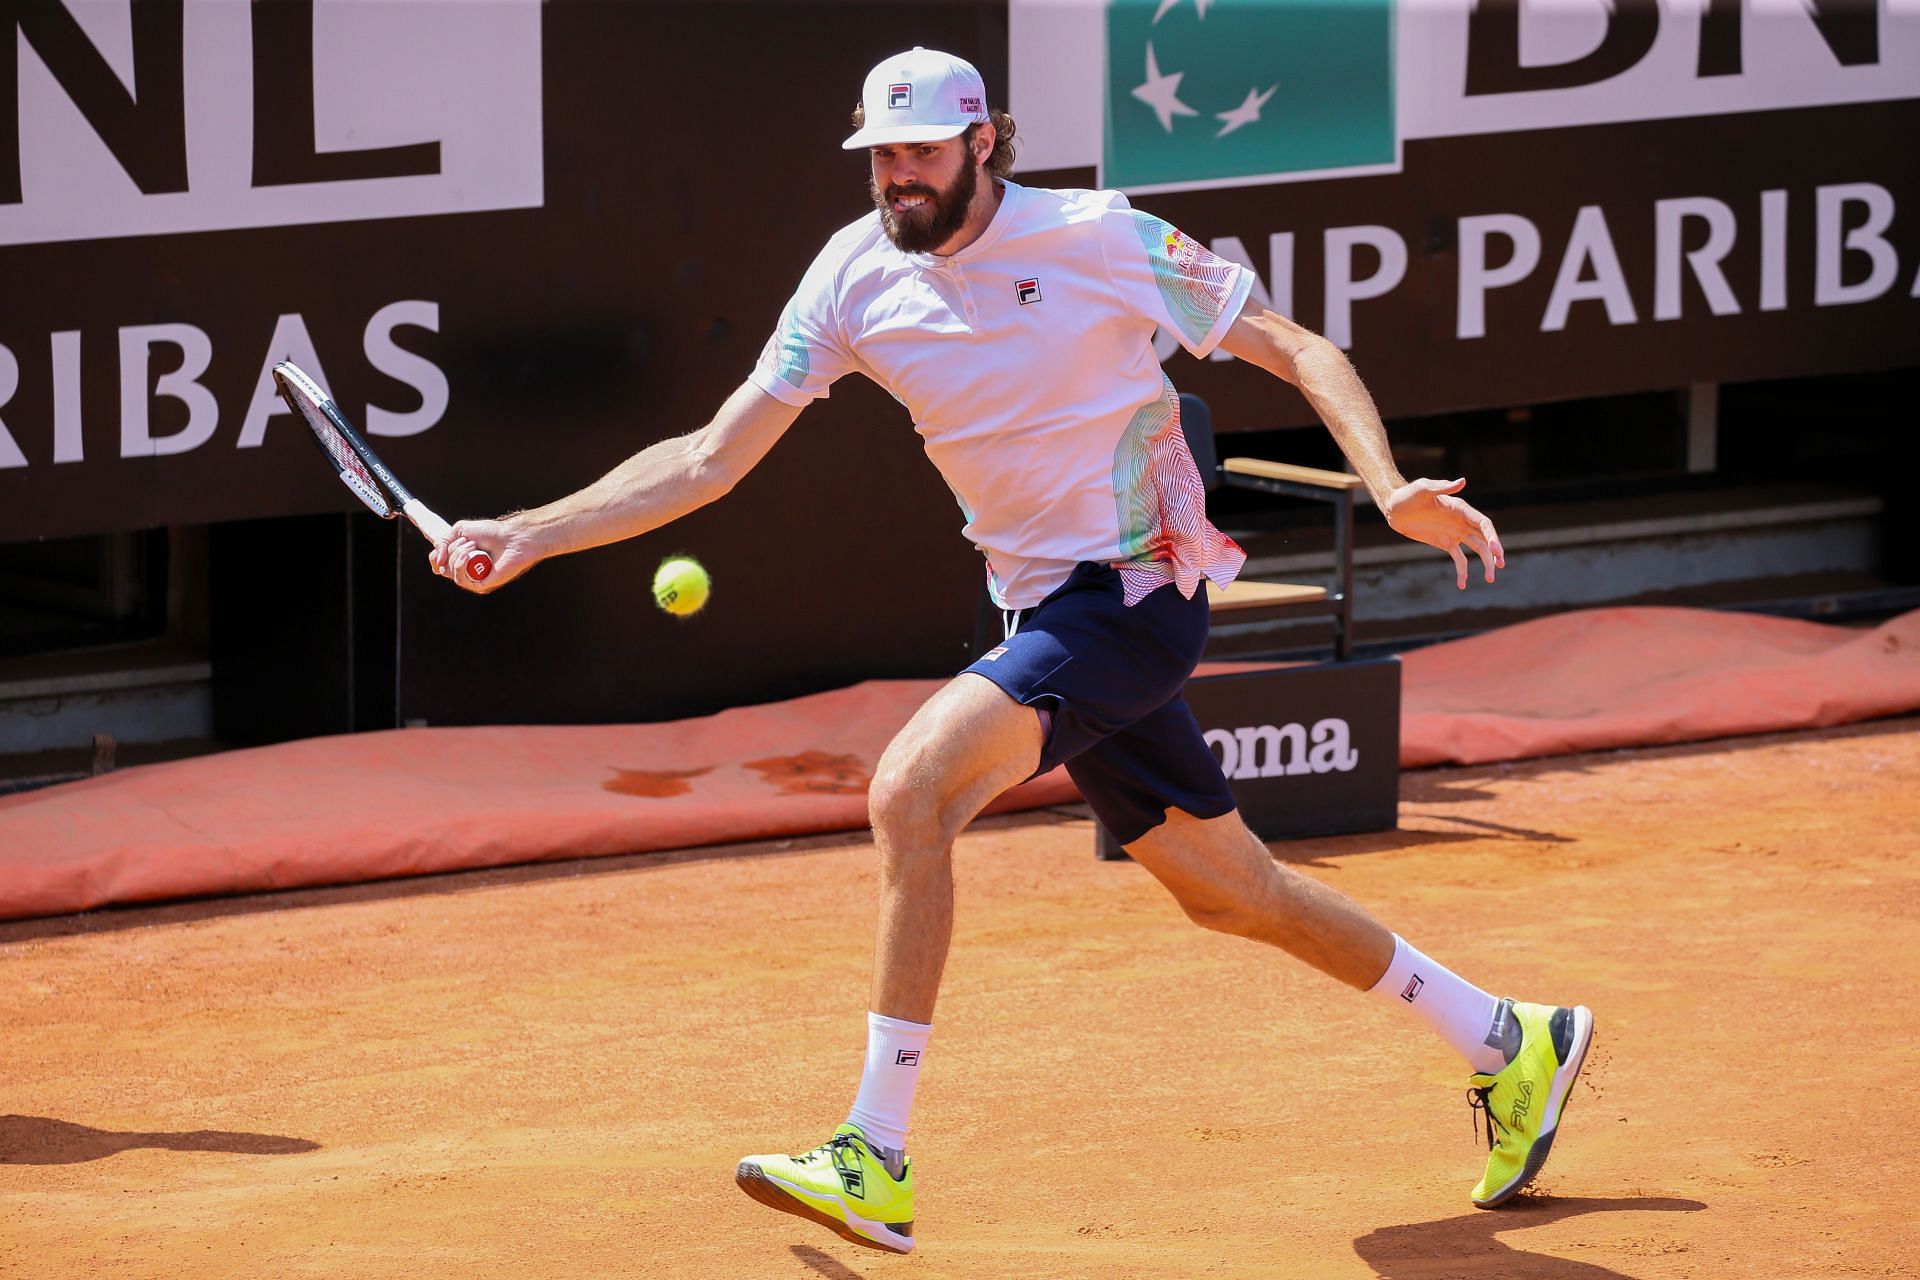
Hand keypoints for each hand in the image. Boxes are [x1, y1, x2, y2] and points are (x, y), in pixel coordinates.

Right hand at [429, 516, 537, 593]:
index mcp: (460, 559)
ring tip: (472, 545)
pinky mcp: (480, 586)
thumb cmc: (490, 533)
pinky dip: (460, 565)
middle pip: (442, 567)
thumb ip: (442, 541)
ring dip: (457, 555)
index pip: (438, 565)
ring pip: (450, 572)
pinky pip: (460, 580)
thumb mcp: (459, 530)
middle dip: (451, 550)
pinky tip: (469, 555)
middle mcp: (465, 571)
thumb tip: (437, 561)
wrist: (511, 538)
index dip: (435, 557)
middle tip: (468, 541)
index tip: (442, 547)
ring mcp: (472, 579)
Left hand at [1382, 477, 1504, 588]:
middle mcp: (1462, 521)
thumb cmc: (1408, 495)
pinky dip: (1463, 571)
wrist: (1394, 507)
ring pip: (1477, 549)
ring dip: (1486, 563)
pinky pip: (1459, 559)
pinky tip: (1462, 584)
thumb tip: (1462, 481)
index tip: (1495, 550)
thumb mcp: (1423, 489)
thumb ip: (1442, 487)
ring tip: (1489, 579)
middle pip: (1485, 537)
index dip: (1492, 536)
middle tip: (1500, 566)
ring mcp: (1455, 533)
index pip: (1483, 523)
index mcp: (1461, 509)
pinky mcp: (1445, 543)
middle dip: (1495, 551)